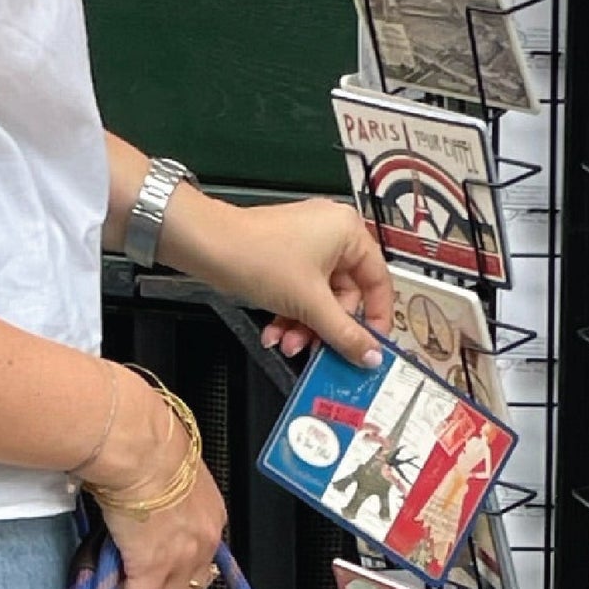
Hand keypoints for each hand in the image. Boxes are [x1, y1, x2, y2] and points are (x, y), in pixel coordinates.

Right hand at [99, 456, 225, 588]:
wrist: (141, 450)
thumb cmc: (152, 448)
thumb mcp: (177, 477)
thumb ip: (175, 500)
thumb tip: (157, 509)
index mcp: (212, 518)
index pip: (204, 564)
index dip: (179, 571)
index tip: (161, 566)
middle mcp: (204, 544)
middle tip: (142, 581)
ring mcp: (180, 561)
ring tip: (126, 579)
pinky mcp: (153, 569)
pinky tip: (116, 579)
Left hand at [184, 197, 393, 368]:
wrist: (209, 246)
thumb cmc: (261, 258)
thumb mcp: (311, 303)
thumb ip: (345, 333)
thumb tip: (372, 356)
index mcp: (349, 232)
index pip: (378, 282)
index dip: (376, 318)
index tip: (370, 348)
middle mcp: (333, 234)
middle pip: (346, 297)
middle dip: (325, 328)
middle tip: (314, 351)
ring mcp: (309, 246)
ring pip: (320, 301)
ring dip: (305, 328)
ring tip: (286, 345)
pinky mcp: (287, 259)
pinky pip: (301, 295)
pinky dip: (290, 316)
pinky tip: (274, 333)